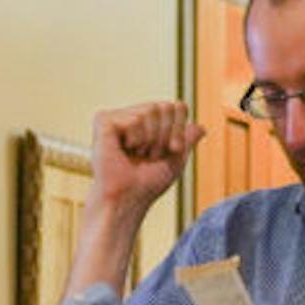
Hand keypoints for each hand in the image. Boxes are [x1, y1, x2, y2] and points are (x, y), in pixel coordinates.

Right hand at [90, 101, 204, 215]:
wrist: (128, 197)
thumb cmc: (148, 183)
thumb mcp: (175, 159)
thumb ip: (187, 140)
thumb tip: (201, 128)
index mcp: (147, 123)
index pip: (176, 107)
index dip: (180, 130)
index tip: (172, 150)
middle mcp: (132, 115)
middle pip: (165, 106)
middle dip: (165, 135)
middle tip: (150, 155)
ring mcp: (117, 116)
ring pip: (150, 110)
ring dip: (150, 140)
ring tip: (136, 154)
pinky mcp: (103, 120)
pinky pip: (134, 119)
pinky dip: (136, 138)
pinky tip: (123, 150)